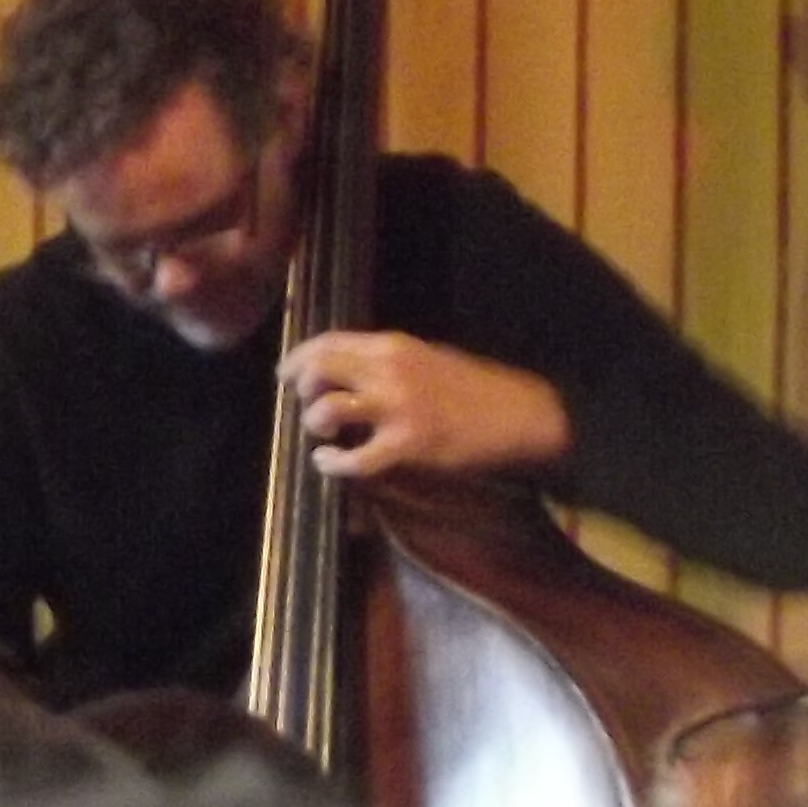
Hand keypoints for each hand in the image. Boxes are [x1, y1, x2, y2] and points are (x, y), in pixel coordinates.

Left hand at [281, 330, 571, 481]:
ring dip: (314, 424)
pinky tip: (328, 463)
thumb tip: (344, 370)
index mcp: (393, 346)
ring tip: (323, 433)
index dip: (297, 358)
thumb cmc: (477, 387)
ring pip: (326, 412)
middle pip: (317, 373)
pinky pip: (353, 459)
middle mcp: (388, 371)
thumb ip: (386, 360)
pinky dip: (332, 463)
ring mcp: (397, 409)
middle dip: (300, 389)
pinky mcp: (407, 446)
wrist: (523, 415)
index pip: (326, 342)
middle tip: (302, 404)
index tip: (285, 372)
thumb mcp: (428, 357)